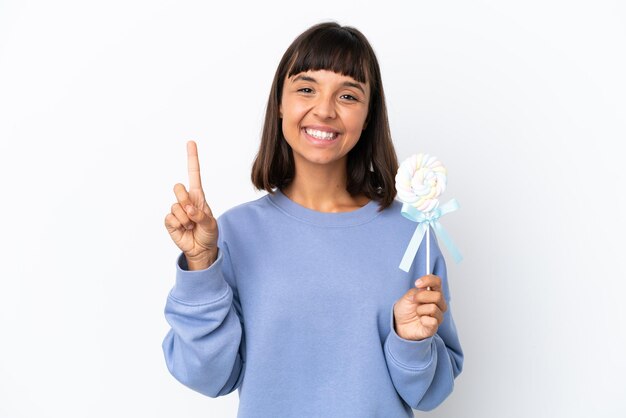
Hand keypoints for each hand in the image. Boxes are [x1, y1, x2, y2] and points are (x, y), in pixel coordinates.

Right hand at [164, 141, 218, 268]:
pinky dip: (179, 225)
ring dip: (186, 219)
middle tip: (193, 214)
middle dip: (185, 201)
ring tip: (191, 226)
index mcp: (198, 196)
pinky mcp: (170, 220)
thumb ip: (201, 215)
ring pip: (176, 206)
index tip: (191, 142)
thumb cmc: (208, 233)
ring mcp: (177, 210)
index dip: (192, 158)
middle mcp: (186, 200)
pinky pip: (171, 218)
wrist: (201, 249)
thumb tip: (188, 208)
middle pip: (178, 188)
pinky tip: (184, 230)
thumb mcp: (211, 224)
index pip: (194, 174)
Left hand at [393, 275, 447, 340]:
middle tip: (413, 300)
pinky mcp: (434, 328)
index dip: (429, 280)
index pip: (437, 282)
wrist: (398, 324)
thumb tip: (424, 288)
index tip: (417, 283)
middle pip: (438, 296)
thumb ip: (416, 291)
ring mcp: (437, 316)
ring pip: (433, 308)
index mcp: (432, 293)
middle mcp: (438, 304)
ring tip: (417, 313)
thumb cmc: (405, 310)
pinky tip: (420, 321)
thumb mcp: (407, 297)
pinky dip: (423, 320)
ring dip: (420, 310)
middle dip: (421, 296)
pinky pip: (433, 322)